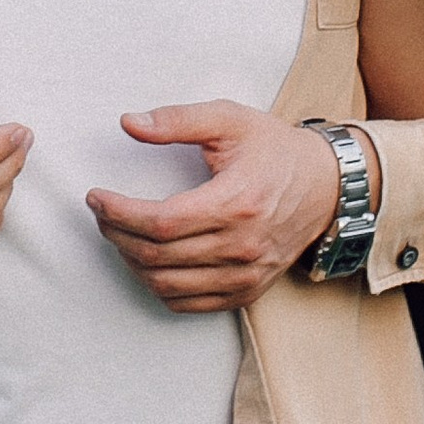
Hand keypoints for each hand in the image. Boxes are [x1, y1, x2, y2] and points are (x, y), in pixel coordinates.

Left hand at [86, 104, 355, 315]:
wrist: (327, 185)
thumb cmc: (275, 149)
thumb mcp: (230, 119)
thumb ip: (178, 120)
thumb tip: (129, 123)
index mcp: (235, 203)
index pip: (160, 222)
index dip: (118, 213)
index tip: (96, 197)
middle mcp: (242, 246)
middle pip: (158, 256)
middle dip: (117, 235)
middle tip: (102, 214)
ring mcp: (246, 274)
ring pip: (168, 286)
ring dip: (133, 263)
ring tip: (120, 235)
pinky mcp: (248, 290)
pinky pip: (190, 304)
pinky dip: (159, 288)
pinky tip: (148, 262)